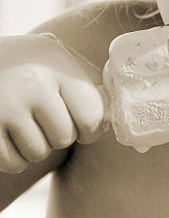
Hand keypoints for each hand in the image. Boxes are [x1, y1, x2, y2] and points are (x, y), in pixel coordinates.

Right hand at [0, 33, 104, 172]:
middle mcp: (33, 84)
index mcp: (56, 64)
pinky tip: (8, 134)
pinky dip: (14, 156)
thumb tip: (110, 112)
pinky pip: (14, 163)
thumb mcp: (49, 54)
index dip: (91, 128)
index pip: (91, 112)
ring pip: (39, 152)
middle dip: (58, 135)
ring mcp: (7, 107)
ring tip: (24, 123)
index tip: (85, 129)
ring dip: (35, 145)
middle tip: (45, 120)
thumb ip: (78, 79)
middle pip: (64, 136)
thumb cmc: (20, 60)